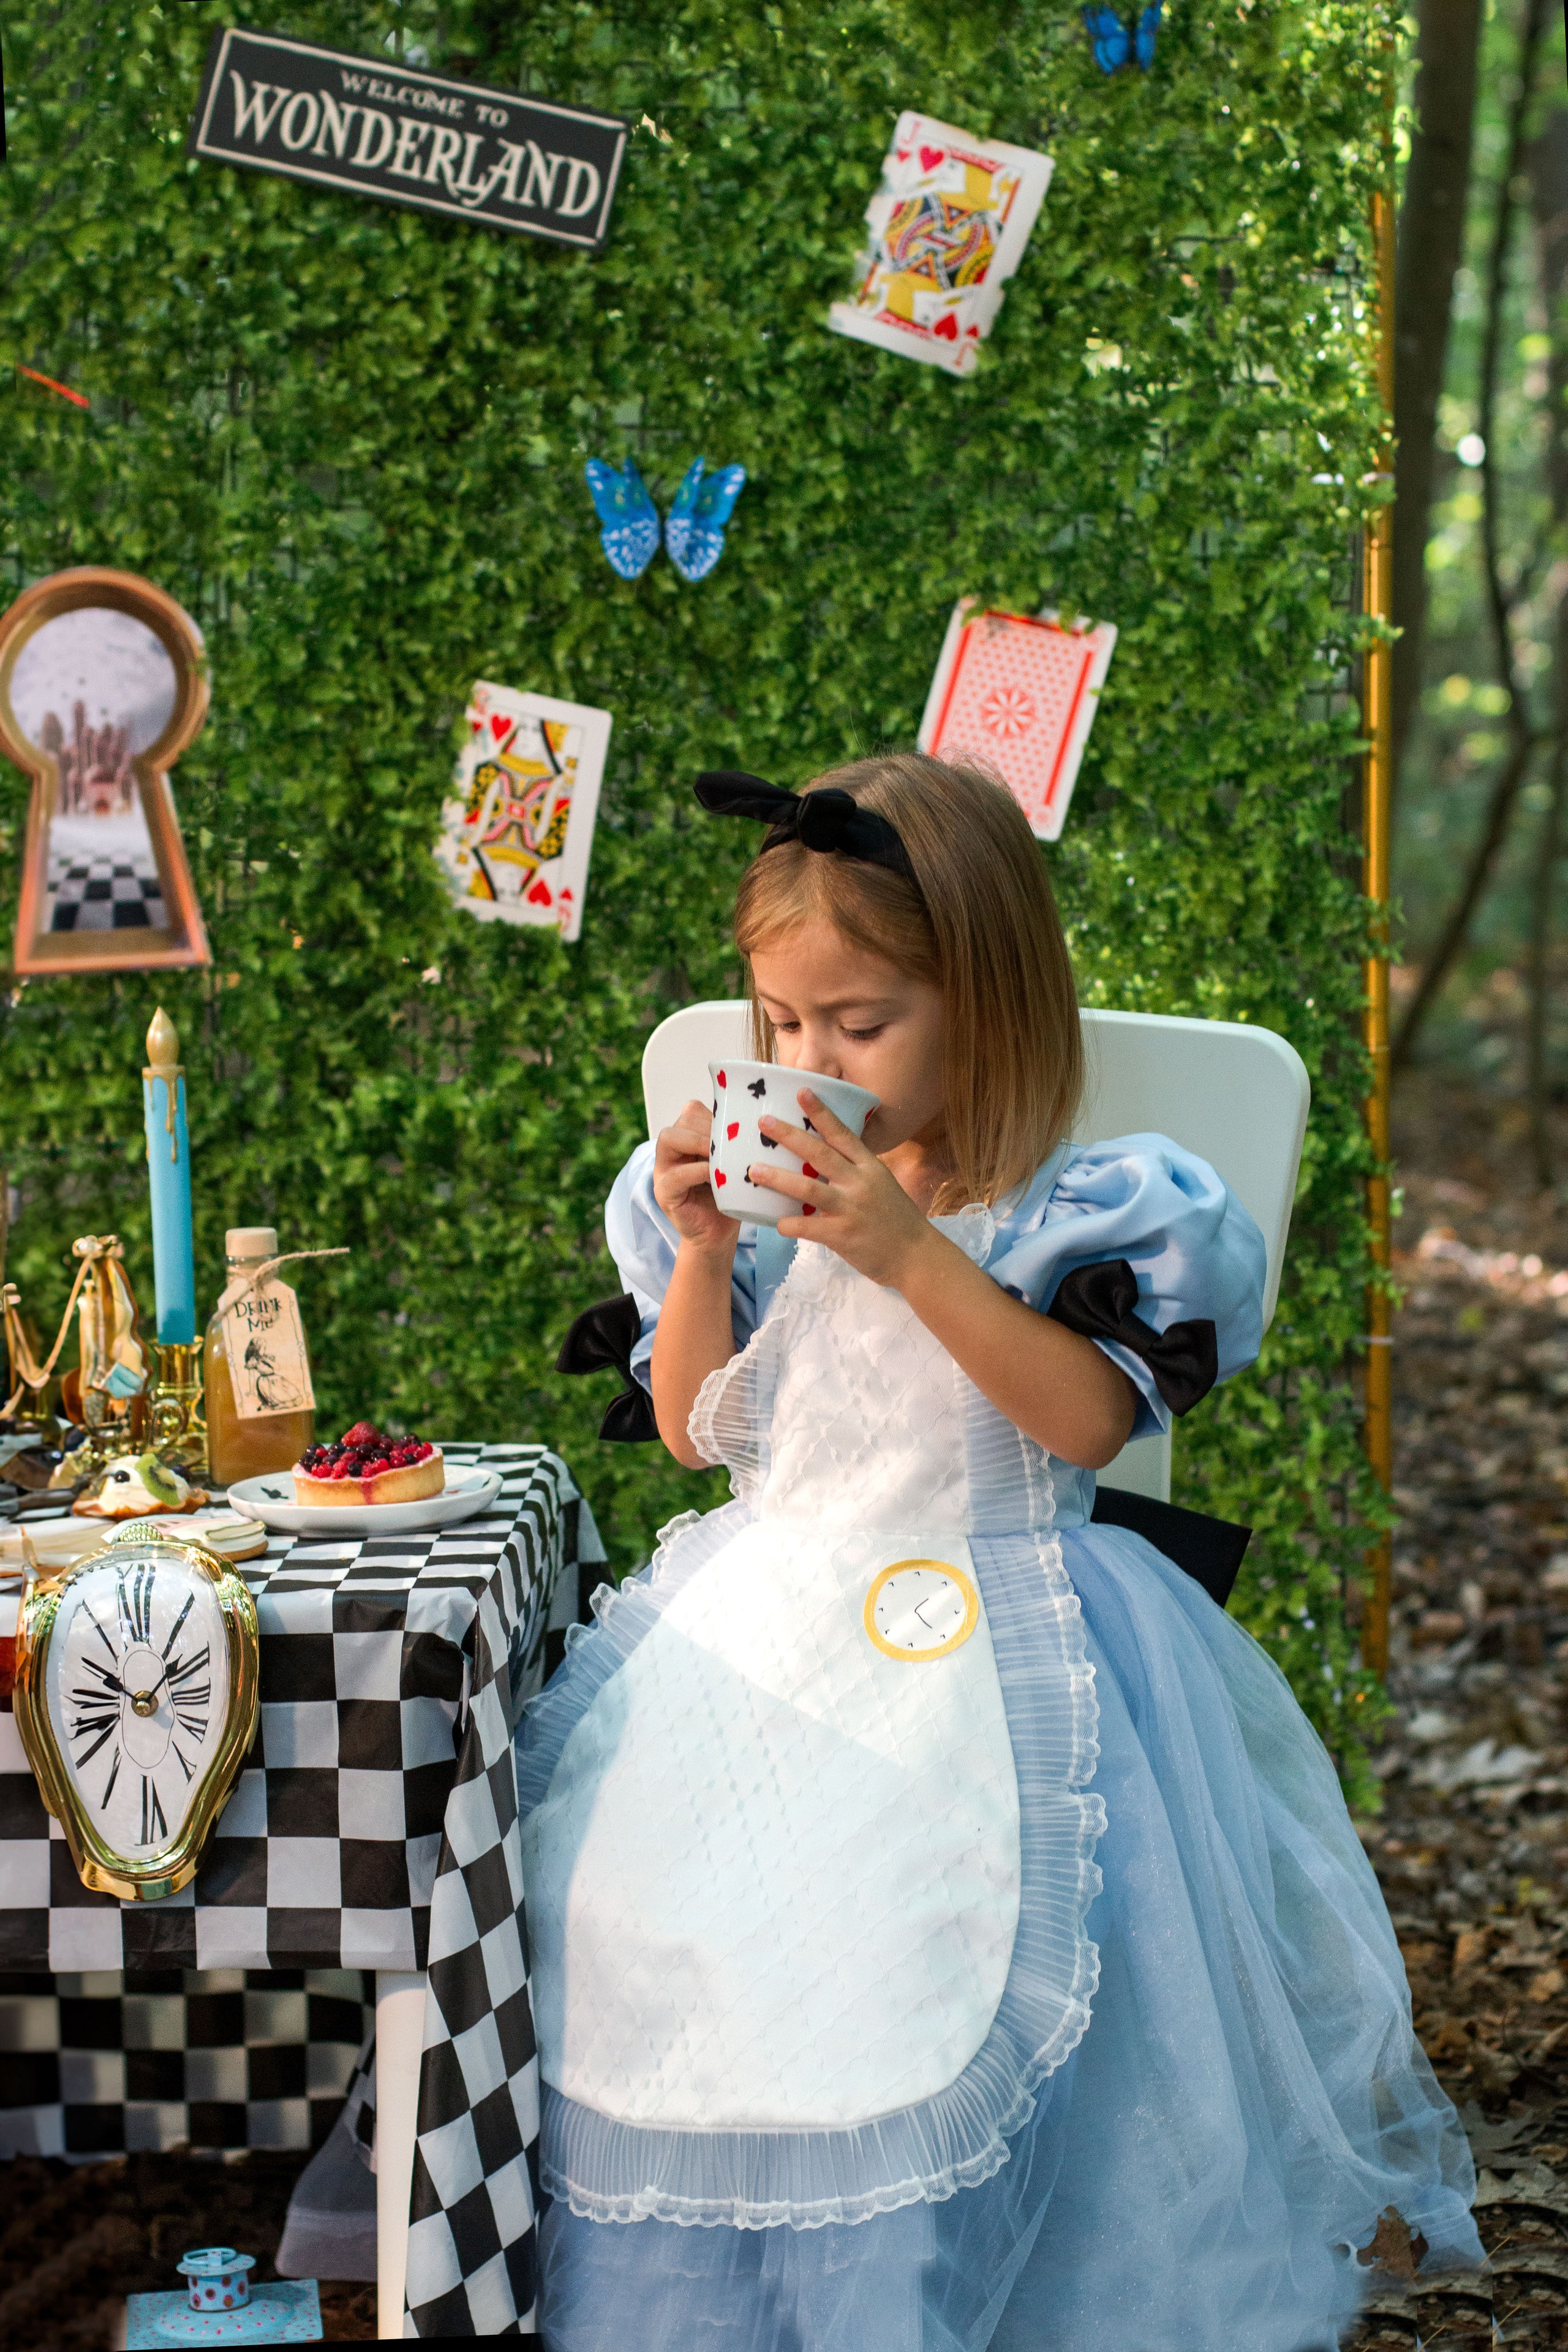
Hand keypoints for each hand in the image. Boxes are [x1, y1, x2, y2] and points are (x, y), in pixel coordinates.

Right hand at [653, 1099, 737, 1256]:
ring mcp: (663, 1172)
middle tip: (731, 1141)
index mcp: (688, 1140)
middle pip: (680, 1122)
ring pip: (669, 1139)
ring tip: (720, 1153)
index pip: (692, 1111)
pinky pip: (675, 1175)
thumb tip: (763, 1121)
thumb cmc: (730, 1196)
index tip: (738, 1128)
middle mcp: (671, 1152)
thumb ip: (735, 1144)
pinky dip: (697, 1171)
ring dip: (698, 1142)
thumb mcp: (734, 1164)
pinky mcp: (665, 1193)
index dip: (714, 1114)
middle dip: (707, 1128)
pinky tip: (715, 1175)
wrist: (719, 1234)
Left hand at [754, 1089, 937, 1288]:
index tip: (802, 1091)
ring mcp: (851, 1209)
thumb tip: (821, 1159)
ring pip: (809, 1188)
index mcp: (870, 1167)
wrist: (916, 1255)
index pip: (842, 1134)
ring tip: (755, 1171)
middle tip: (763, 1123)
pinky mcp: (843, 1235)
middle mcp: (860, 1183)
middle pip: (820, 1153)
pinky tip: (776, 1223)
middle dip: (789, 1136)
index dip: (821, 1112)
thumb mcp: (881, 1185)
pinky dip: (790, 1224)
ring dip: (779, 1178)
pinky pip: (809, 1227)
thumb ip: (854, 1172)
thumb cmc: (896, 1219)